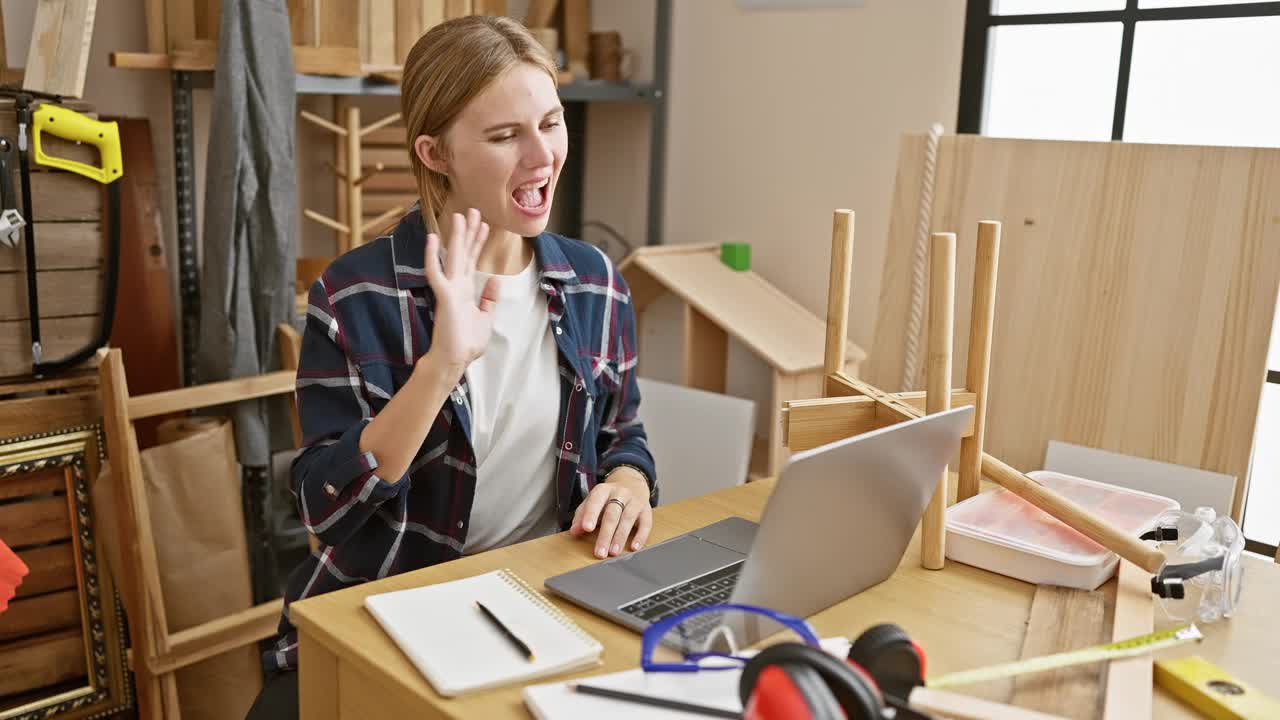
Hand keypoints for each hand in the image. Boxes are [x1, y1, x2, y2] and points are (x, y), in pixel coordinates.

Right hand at [419, 209, 498, 375]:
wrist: (455, 360)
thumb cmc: (467, 343)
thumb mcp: (486, 318)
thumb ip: (489, 299)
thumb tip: (494, 281)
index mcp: (466, 290)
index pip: (473, 260)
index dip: (478, 242)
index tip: (485, 225)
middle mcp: (457, 286)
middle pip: (464, 253)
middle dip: (469, 232)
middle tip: (474, 210)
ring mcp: (450, 289)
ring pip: (453, 256)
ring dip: (456, 236)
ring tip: (459, 215)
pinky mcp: (444, 296)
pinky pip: (436, 272)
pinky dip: (432, 255)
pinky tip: (432, 238)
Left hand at [569, 469, 652, 558]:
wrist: (632, 483)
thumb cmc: (608, 498)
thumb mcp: (593, 502)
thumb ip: (582, 515)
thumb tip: (574, 531)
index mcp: (603, 490)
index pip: (596, 501)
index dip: (591, 515)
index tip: (587, 528)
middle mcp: (620, 493)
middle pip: (612, 514)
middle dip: (605, 534)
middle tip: (600, 552)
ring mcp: (635, 501)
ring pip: (628, 519)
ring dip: (620, 537)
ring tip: (614, 552)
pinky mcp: (647, 510)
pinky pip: (645, 523)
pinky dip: (640, 536)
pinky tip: (634, 547)